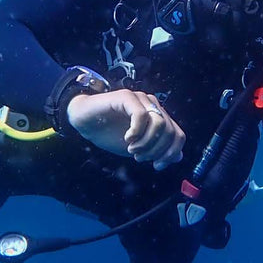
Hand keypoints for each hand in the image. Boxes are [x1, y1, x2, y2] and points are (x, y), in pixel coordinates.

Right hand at [66, 89, 185, 169]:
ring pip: (159, 123)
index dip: (170, 154)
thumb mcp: (137, 148)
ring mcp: (141, 99)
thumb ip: (157, 150)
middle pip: (170, 131)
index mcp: (158, 117)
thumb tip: (177, 156)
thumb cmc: (109, 133)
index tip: (156, 166)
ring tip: (132, 149)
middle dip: (156, 150)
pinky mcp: (127, 96)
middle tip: (139, 157)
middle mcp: (153, 106)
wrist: (84, 122)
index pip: (178, 136)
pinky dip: (136, 132)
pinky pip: (141, 115)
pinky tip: (127, 138)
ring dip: (146, 142)